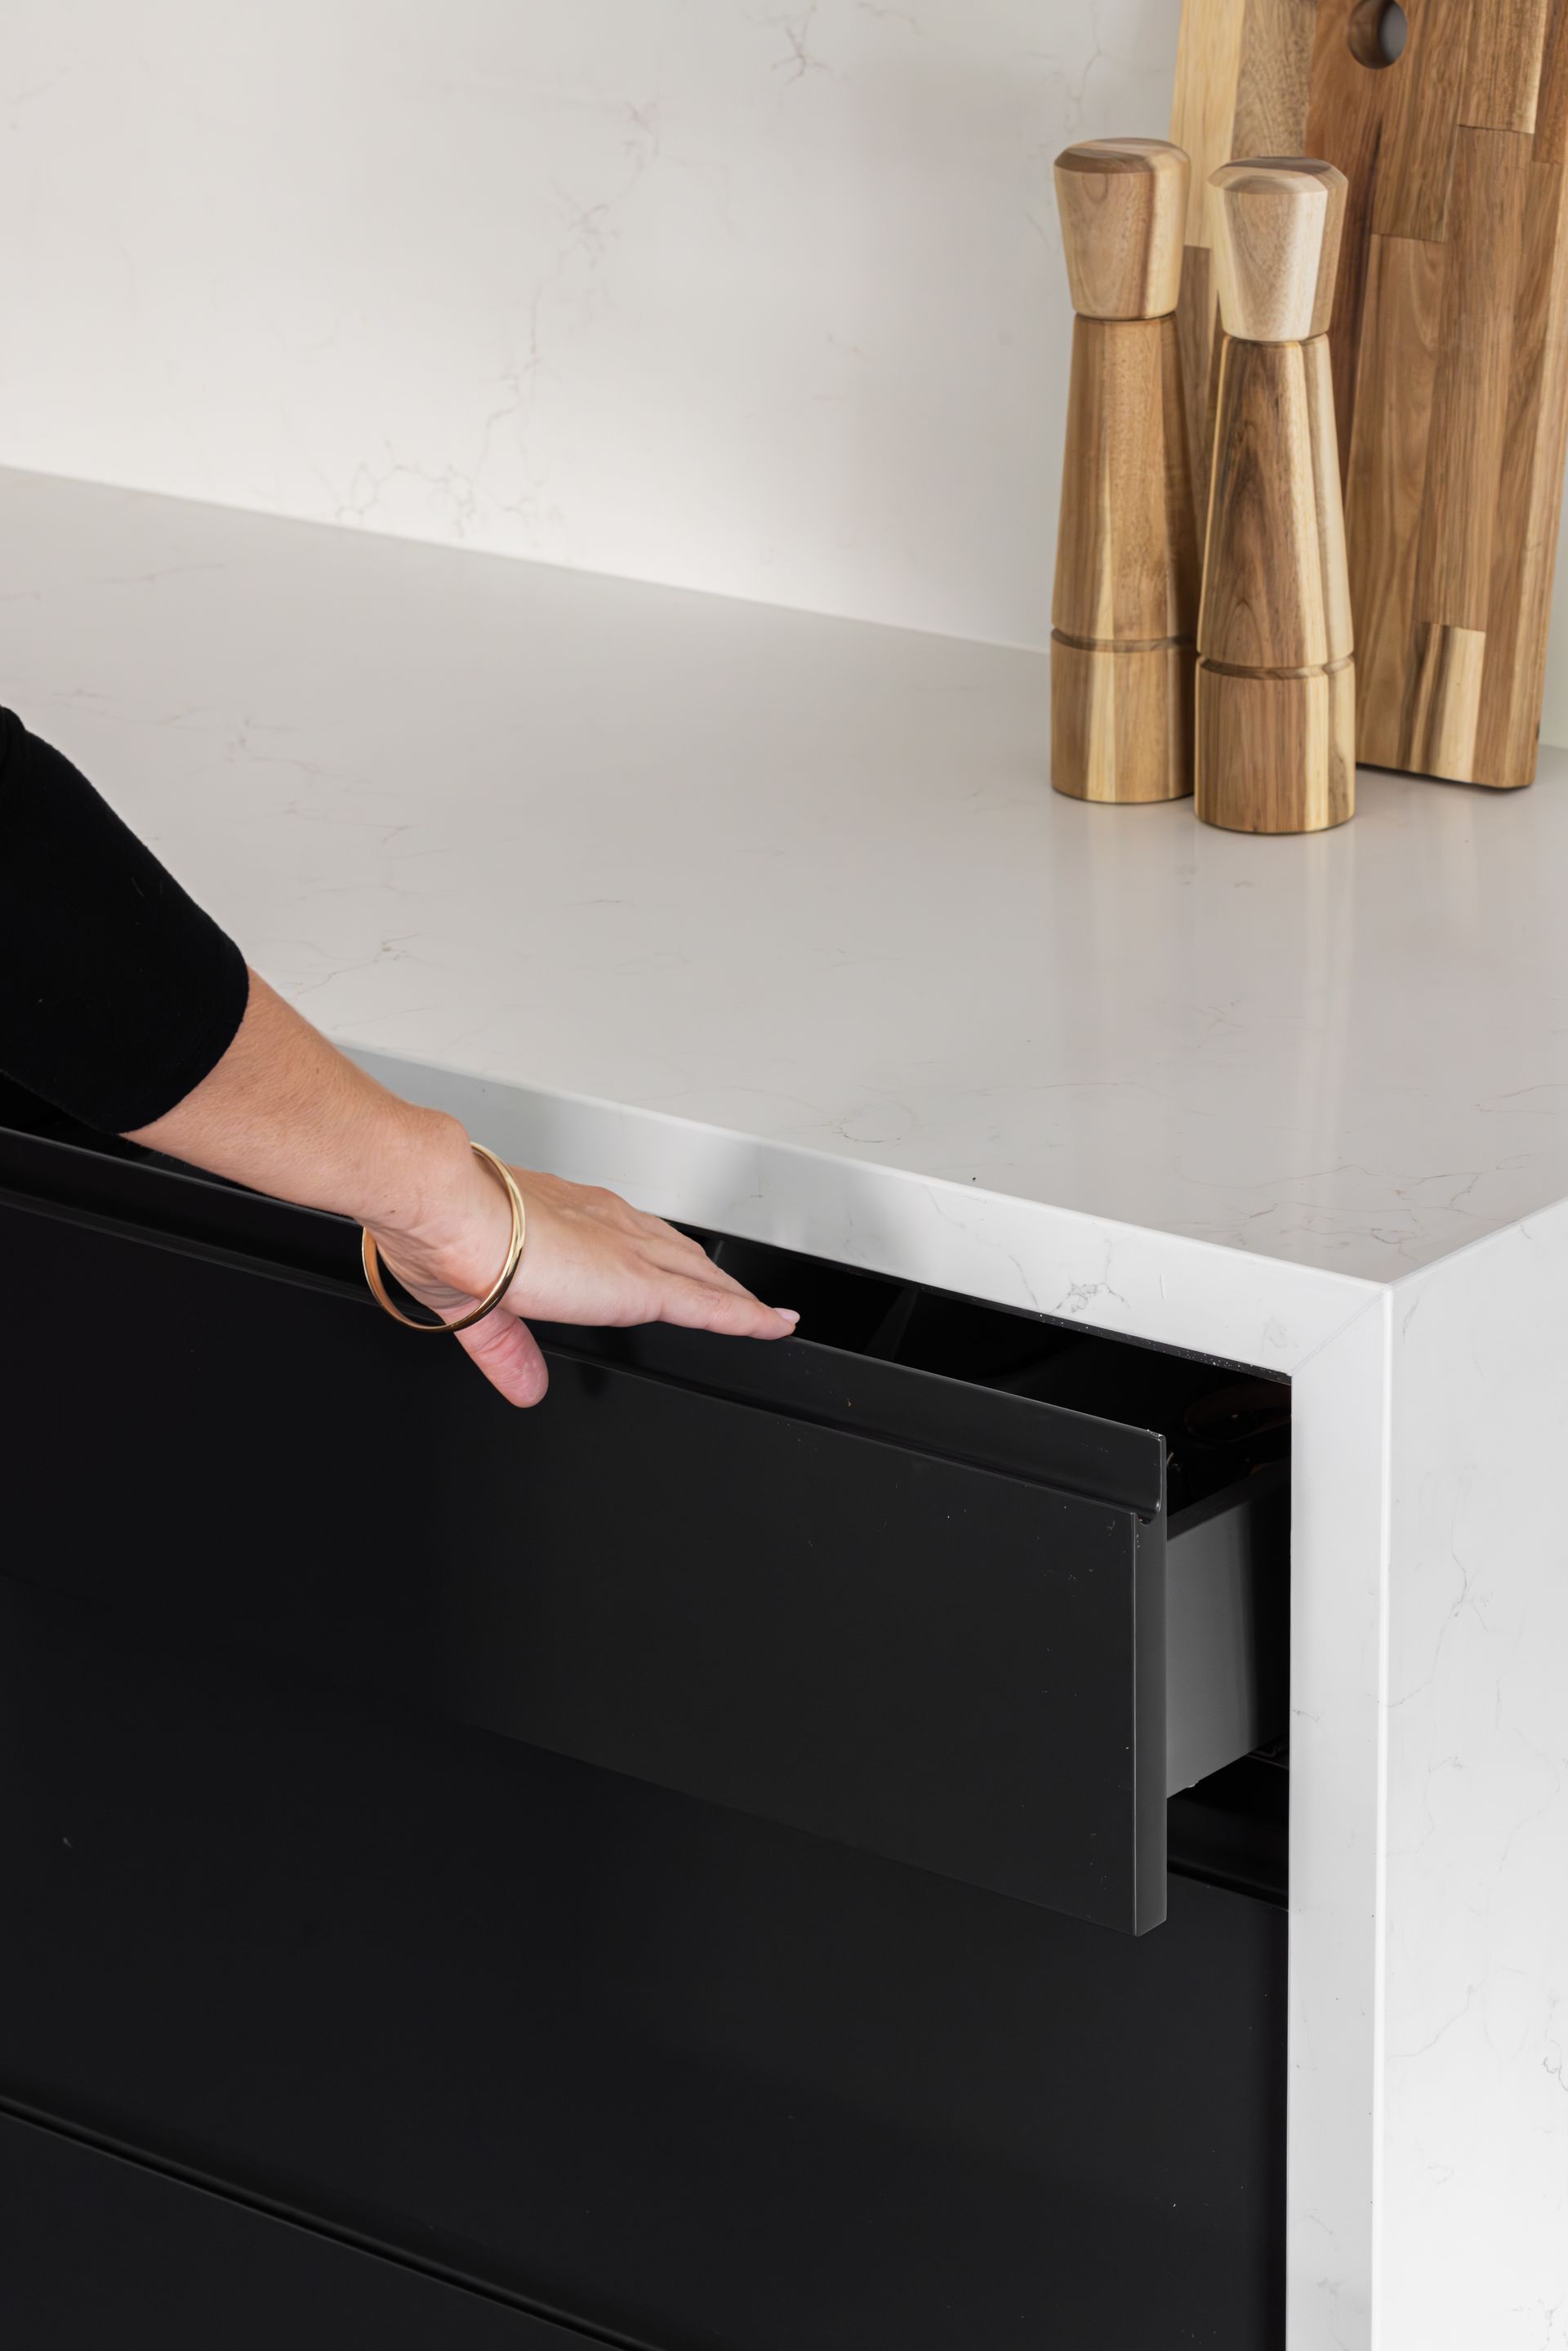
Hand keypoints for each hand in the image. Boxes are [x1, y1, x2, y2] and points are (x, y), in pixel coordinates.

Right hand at [365, 1158, 798, 1407]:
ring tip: (764, 1312)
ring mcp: (628, 1251)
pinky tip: (773, 1325)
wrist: (446, 1211)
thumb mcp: (479, 1308)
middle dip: (710, 1274)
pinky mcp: (639, 1283)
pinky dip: (746, 1316)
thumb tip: (525, 1388)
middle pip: (679, 1253)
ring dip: (735, 1293)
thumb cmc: (444, 1234)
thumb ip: (509, 1353)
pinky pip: (711, 1304)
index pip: (631, 1240)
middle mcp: (607, 1224)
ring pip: (702, 1274)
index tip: (677, 1271)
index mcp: (565, 1219)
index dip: (660, 1257)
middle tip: (740, 1295)